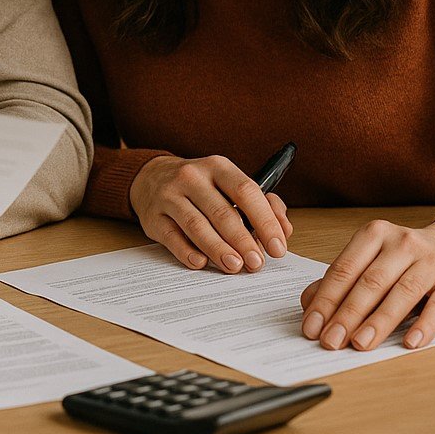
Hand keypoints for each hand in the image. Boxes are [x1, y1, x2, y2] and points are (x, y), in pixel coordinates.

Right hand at [128, 155, 292, 272]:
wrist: (151, 178)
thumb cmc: (201, 187)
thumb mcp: (229, 185)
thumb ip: (262, 204)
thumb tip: (283, 230)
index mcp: (218, 167)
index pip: (246, 191)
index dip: (265, 221)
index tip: (278, 246)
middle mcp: (192, 177)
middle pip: (222, 212)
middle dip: (243, 241)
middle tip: (257, 263)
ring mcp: (169, 196)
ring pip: (197, 226)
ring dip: (218, 249)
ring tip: (235, 266)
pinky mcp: (153, 217)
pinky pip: (171, 237)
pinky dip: (187, 252)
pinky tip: (201, 262)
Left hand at [299, 219, 434, 350]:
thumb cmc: (407, 259)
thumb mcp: (372, 260)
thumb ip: (342, 279)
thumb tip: (308, 303)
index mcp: (375, 235)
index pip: (344, 269)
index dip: (326, 300)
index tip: (312, 326)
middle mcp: (403, 243)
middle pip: (370, 282)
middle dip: (347, 314)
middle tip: (331, 340)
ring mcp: (431, 261)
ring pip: (402, 293)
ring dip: (379, 321)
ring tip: (360, 344)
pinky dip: (424, 326)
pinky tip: (409, 343)